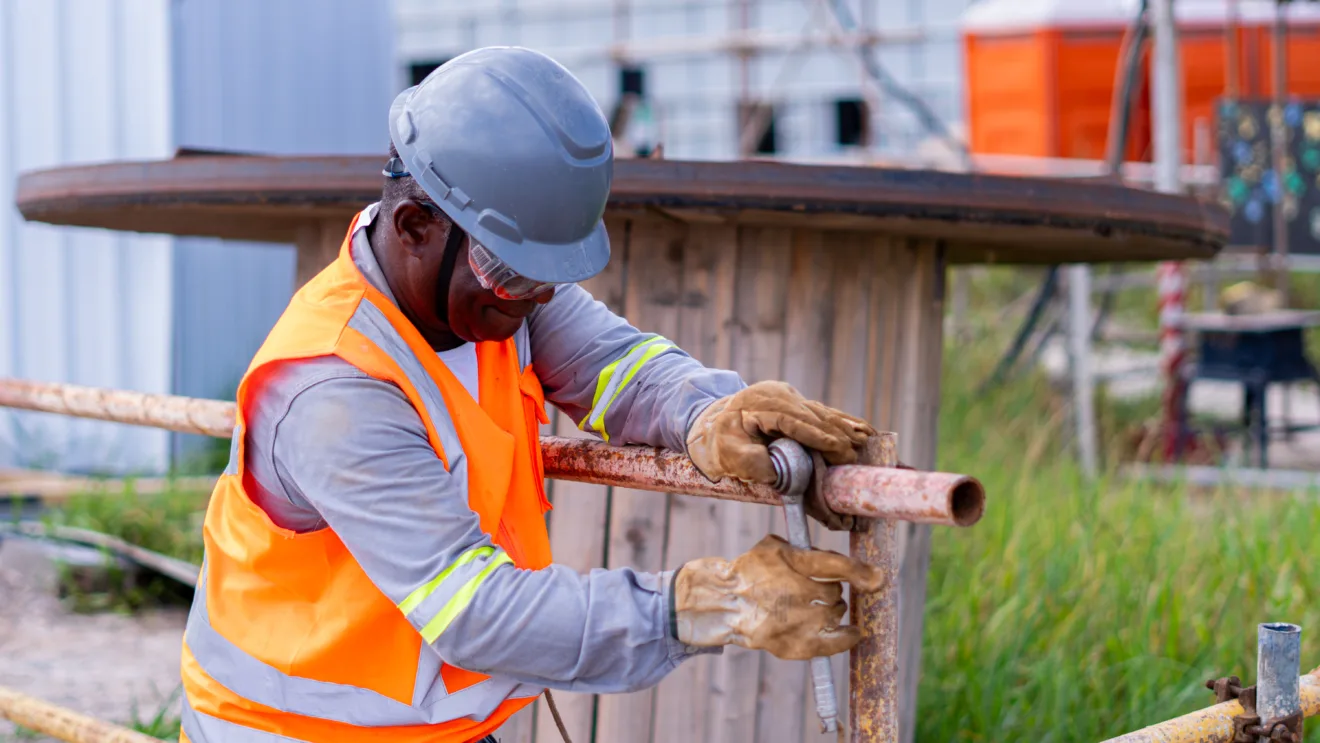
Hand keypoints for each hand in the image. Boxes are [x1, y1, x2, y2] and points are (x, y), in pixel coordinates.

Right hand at [671, 534, 884, 660]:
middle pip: (836, 593)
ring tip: (809, 608)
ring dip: (830, 610)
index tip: (878, 578)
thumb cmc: (747, 572)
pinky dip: (847, 637)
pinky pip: (836, 643)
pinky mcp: (797, 644)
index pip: (837, 566)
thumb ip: (804, 551)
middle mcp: (799, 592)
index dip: (860, 572)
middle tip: (813, 592)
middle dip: (830, 591)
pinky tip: (854, 633)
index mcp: (794, 562)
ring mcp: (799, 620)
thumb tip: (837, 562)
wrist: (721, 604)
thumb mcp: (773, 547)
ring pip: (835, 613)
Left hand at [686, 381, 874, 484]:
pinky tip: (862, 429)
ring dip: (845, 427)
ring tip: (868, 440)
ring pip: (821, 412)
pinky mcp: (796, 402)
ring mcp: (788, 396)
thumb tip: (779, 473)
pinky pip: (822, 413)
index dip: (818, 435)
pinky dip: (841, 422)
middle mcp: (777, 395)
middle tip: (856, 456)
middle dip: (837, 435)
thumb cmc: (722, 442)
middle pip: (813, 414)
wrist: (714, 423)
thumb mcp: (730, 455)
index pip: (793, 420)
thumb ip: (752, 465)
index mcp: (760, 404)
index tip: (839, 449)